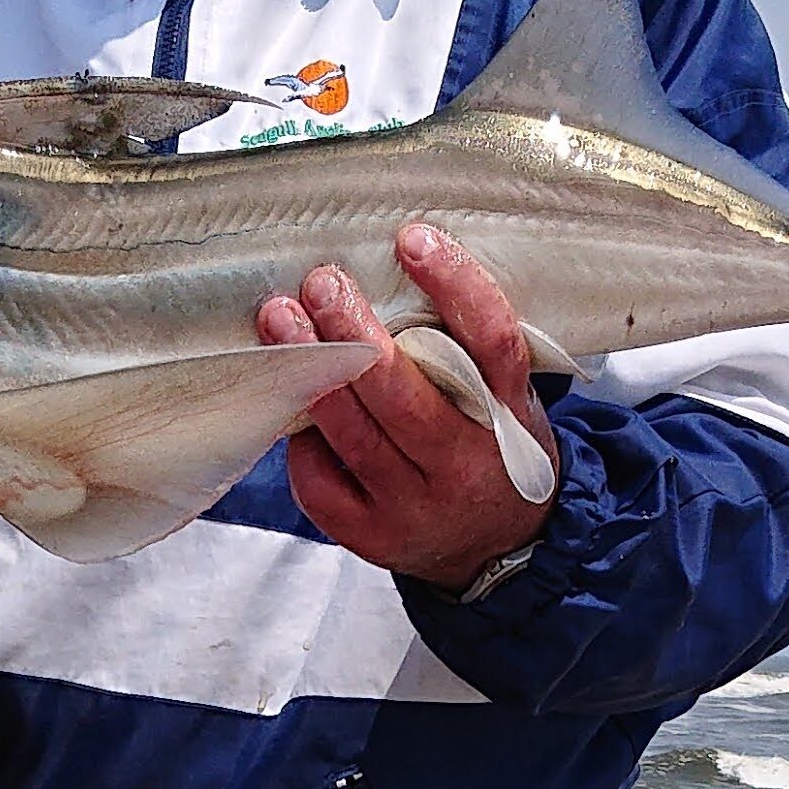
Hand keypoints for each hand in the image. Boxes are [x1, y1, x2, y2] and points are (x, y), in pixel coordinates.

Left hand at [257, 221, 550, 586]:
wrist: (499, 551)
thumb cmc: (489, 448)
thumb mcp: (506, 397)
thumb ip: (466, 348)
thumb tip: (388, 268)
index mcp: (509, 415)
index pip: (491, 343)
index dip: (455, 286)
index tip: (412, 237)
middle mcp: (466, 465)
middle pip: (403, 394)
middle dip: (353, 332)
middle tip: (322, 281)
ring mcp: (416, 508)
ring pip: (353, 437)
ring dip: (310, 372)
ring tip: (279, 319)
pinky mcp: (373, 538)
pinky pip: (322, 482)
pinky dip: (302, 437)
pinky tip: (289, 397)